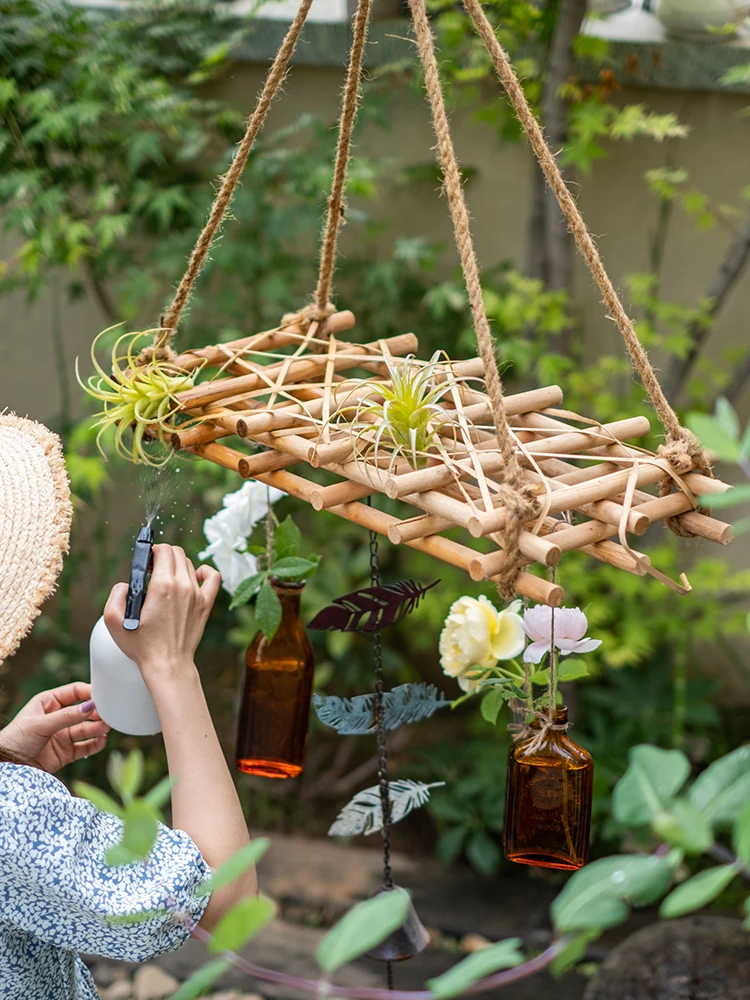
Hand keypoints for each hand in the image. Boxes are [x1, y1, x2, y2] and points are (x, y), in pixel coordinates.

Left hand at [0, 682, 109, 771]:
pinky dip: (95, 744)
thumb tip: (91, 706)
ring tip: (106, 728)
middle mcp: (58, 717)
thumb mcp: (40, 724)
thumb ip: (67, 716)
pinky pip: (85, 747)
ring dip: (97, 728)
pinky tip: (101, 741)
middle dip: (96, 713)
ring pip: (86, 729)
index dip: (89, 693)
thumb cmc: (15, 740)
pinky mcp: (66, 752)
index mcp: (49, 702)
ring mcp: (63, 735)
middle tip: (108, 714)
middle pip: (83, 711)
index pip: (74, 692)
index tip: (103, 697)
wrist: (7, 767)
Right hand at [104, 545, 220, 687]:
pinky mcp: (206, 604)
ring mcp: (197, 595)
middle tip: (152, 570)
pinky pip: (213, 577)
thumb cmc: (142, 646)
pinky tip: (194, 577)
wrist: (167, 664)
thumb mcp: (113, 620)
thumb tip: (126, 583)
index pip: (163, 550)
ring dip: (176, 565)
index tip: (145, 564)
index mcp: (162, 586)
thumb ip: (116, 594)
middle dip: (162, 555)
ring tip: (166, 578)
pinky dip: (204, 571)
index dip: (151, 552)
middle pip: (177, 553)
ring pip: (190, 564)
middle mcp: (183, 586)